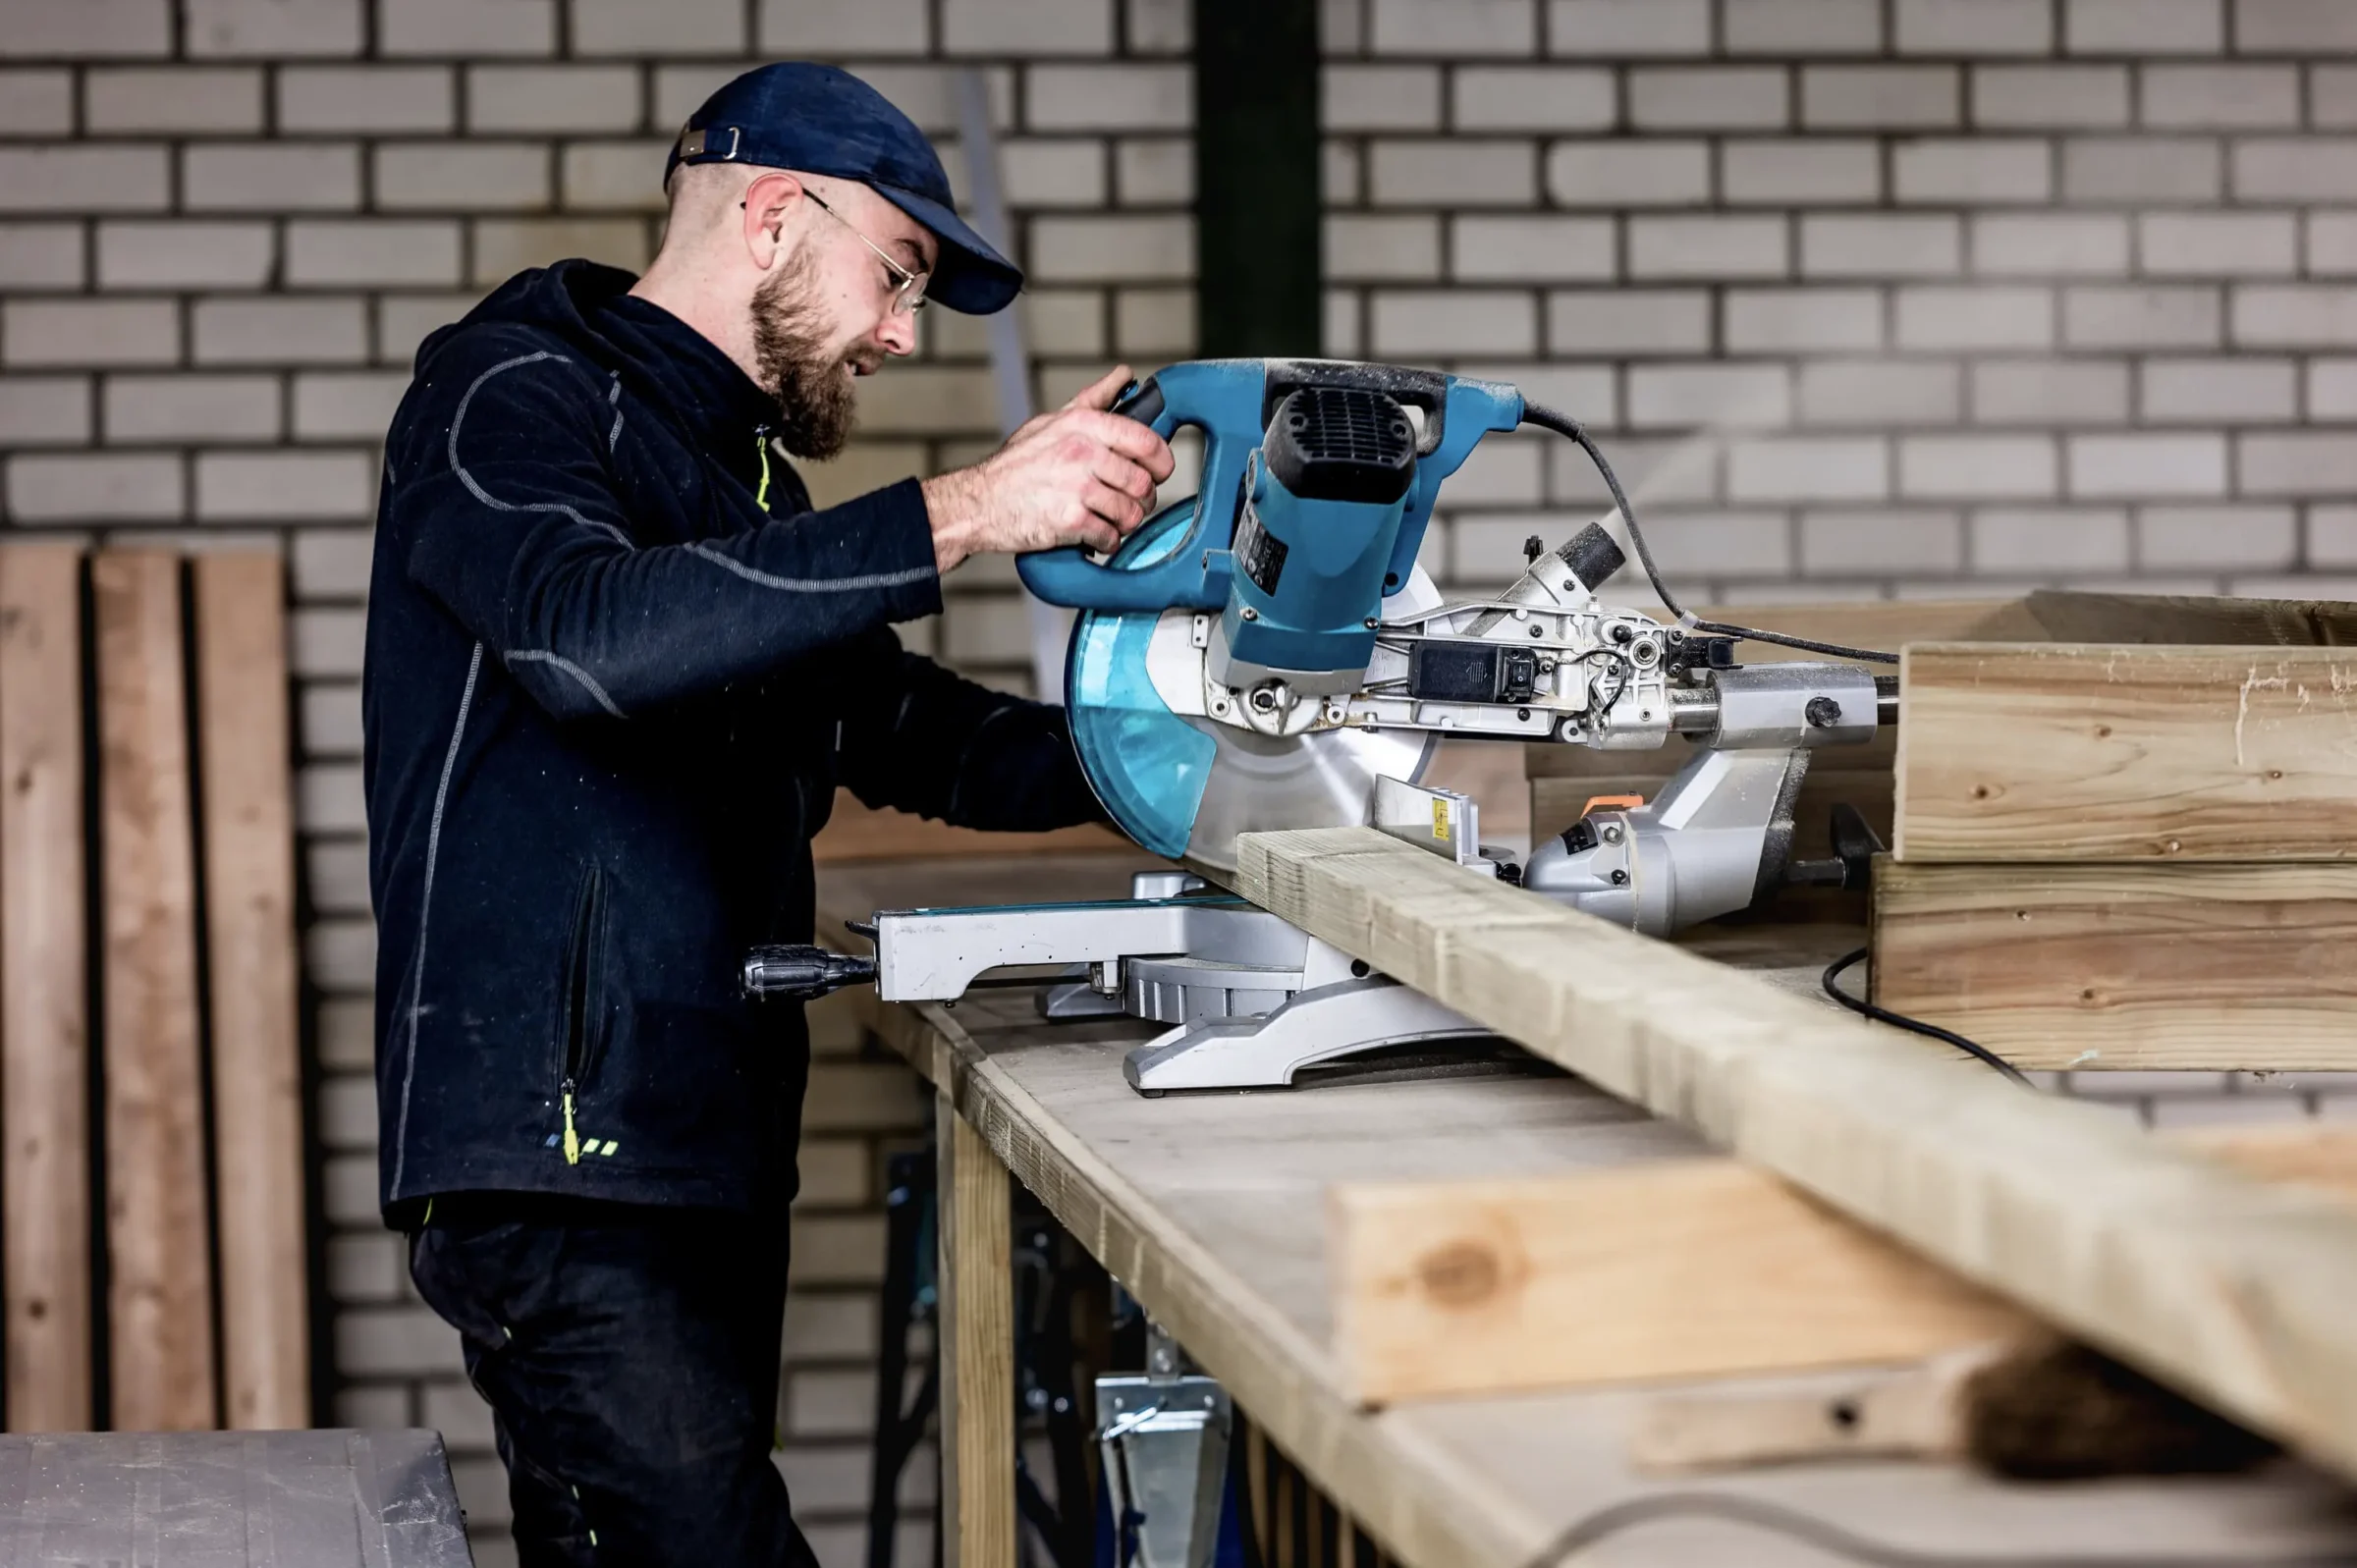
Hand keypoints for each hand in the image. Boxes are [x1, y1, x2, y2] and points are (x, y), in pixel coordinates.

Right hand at [920, 364, 1176, 573]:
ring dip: (1124, 523)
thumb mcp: (1051, 422)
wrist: (978, 503)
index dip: (1161, 462)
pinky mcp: (1071, 521)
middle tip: (1128, 503)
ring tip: (1107, 520)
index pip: (1146, 441)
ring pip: (1130, 513)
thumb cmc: (1014, 466)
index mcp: (1083, 425)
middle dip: (1141, 500)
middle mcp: (1083, 452)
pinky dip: (1106, 542)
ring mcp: (1077, 487)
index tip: (1158, 472)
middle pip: (1143, 483)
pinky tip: (1092, 535)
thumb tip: (1123, 377)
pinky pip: (1110, 537)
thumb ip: (1092, 401)